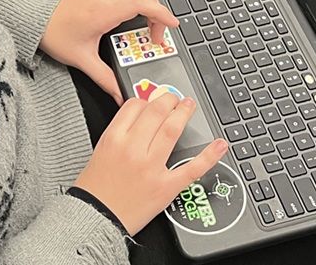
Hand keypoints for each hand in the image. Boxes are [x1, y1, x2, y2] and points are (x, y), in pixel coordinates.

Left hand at [40, 0, 178, 104]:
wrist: (34, 18)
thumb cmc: (54, 34)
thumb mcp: (82, 60)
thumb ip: (105, 79)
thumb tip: (119, 93)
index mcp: (104, 10)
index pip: (143, 3)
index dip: (161, 14)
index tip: (171, 25)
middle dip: (157, 14)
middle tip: (154, 36)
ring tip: (148, 19)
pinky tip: (136, 1)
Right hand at [73, 93, 228, 234]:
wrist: (95, 216)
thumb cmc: (96, 187)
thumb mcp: (101, 150)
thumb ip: (121, 131)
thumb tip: (142, 115)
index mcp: (114, 138)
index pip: (135, 106)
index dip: (147, 100)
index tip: (152, 101)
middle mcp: (133, 149)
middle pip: (156, 112)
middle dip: (168, 100)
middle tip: (175, 98)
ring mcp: (151, 167)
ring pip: (172, 130)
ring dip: (184, 113)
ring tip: (189, 106)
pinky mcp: (166, 187)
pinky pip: (192, 168)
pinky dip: (210, 155)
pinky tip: (219, 144)